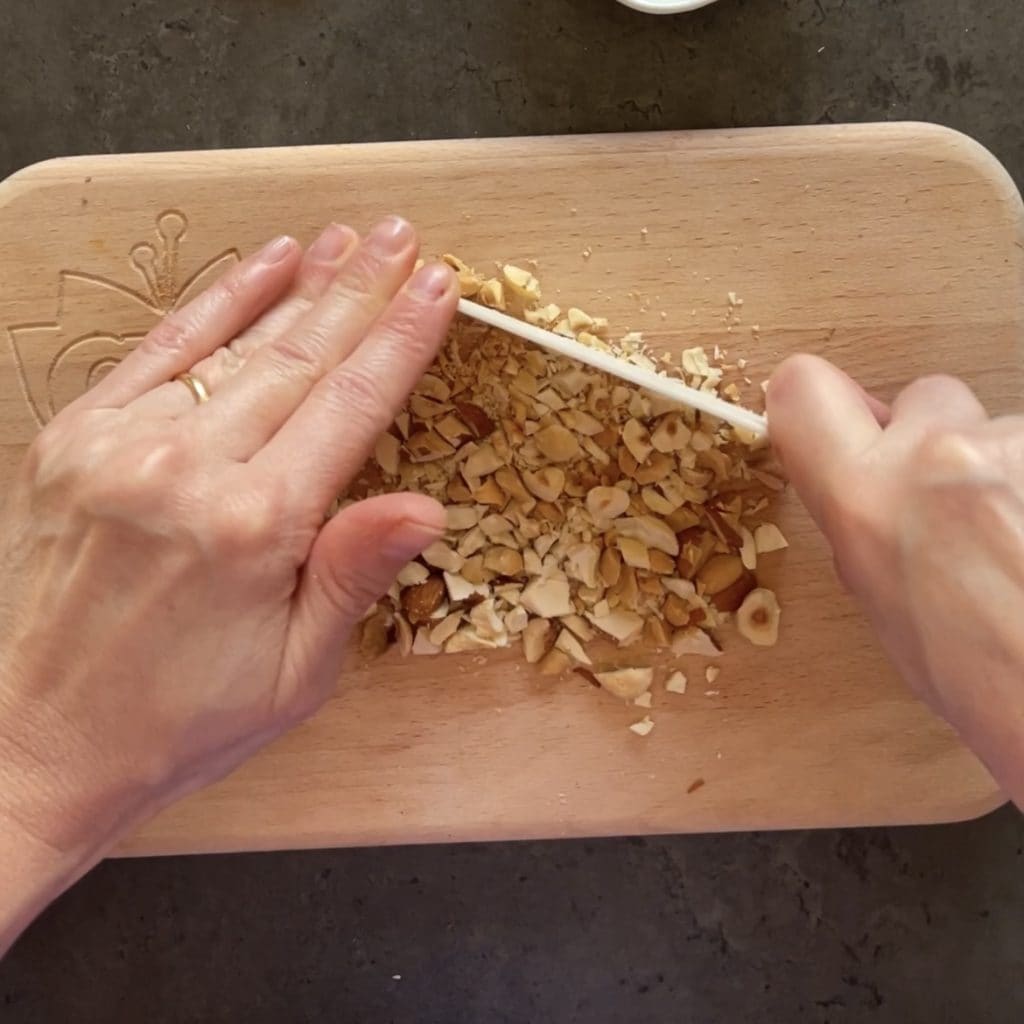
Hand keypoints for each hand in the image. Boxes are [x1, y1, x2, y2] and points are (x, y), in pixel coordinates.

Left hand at [0, 218, 456, 949]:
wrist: (39, 742)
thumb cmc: (180, 719)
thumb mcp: (295, 673)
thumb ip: (353, 575)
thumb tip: (426, 509)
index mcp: (254, 528)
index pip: (350, 406)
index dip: (400, 340)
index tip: (439, 289)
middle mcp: (187, 471)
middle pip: (298, 358)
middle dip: (361, 291)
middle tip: (406, 239)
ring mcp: (121, 446)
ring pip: (235, 344)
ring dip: (300, 286)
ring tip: (350, 241)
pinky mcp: (75, 439)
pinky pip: (160, 349)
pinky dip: (217, 302)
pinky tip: (262, 265)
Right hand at [768, 355, 1023, 806]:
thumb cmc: (990, 684)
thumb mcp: (882, 599)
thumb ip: (861, 515)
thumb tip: (860, 467)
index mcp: (865, 504)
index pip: (803, 391)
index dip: (816, 402)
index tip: (842, 418)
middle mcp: (937, 459)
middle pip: (926, 397)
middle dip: (938, 439)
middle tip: (961, 507)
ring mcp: (1017, 447)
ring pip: (1000, 427)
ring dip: (1005, 470)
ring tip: (1021, 541)